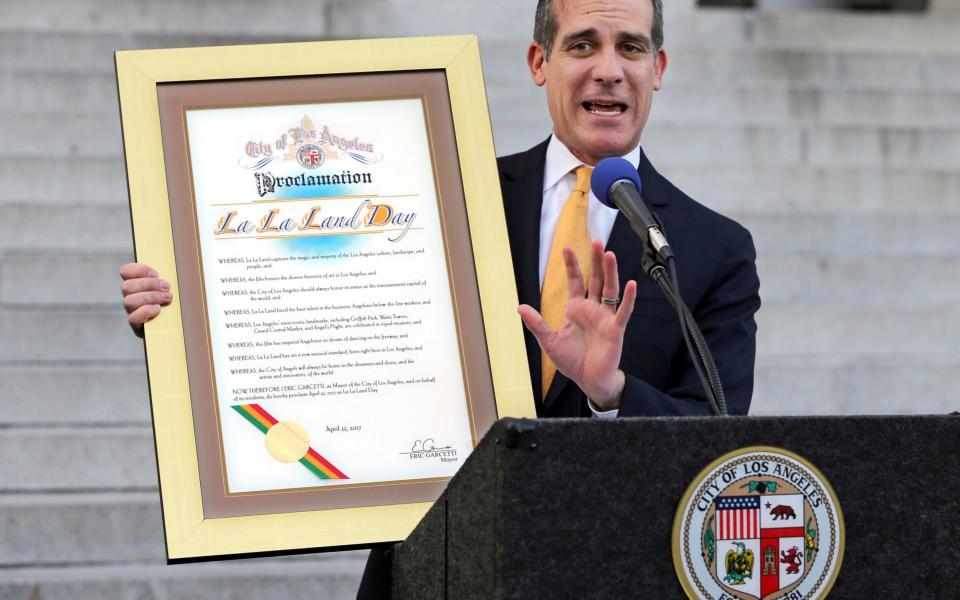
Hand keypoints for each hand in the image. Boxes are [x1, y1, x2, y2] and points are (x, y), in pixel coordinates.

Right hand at [119, 263, 171, 335]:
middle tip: (167, 286)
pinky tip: (157, 309)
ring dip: (150, 297)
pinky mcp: (136, 326)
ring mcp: (132, 312)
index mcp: (137, 284)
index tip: (155, 273)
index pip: (125, 271)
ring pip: (129, 301)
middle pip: (127, 286)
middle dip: (149, 284)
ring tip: (167, 298)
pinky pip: (133, 318)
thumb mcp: (170, 289)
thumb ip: (165, 281)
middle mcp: (131, 297)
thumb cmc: (174, 304)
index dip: (138, 270)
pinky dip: (145, 311)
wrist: (175, 327)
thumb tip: (175, 274)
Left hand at [518, 240, 636, 409]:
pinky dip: (628, 298)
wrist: (589, 380)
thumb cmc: (572, 361)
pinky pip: (623, 311)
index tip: (566, 248)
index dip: (571, 265)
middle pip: (595, 279)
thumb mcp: (549, 341)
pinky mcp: (615, 330)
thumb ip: (537, 324)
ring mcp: (605, 318)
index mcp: (576, 309)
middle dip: (595, 261)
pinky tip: (630, 284)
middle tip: (596, 240)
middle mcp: (592, 309)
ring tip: (609, 254)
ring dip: (610, 272)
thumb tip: (520, 308)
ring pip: (609, 290)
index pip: (574, 281)